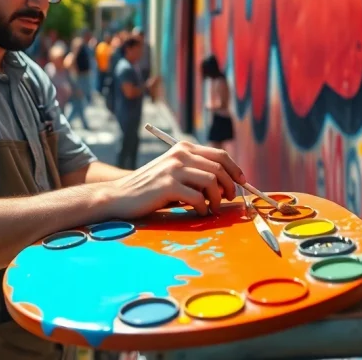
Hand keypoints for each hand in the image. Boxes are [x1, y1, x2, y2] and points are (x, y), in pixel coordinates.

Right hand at [102, 141, 245, 219]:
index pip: (219, 154)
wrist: (120, 195)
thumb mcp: (173, 172)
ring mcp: (174, 168)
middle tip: (229, 199)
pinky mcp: (168, 185)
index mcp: (182, 148)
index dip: (234, 169)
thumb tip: (225, 184)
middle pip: (220, 167)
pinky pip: (198, 198)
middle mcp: (180, 154)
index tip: (241, 182)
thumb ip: (195, 172)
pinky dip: (203, 208)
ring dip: (217, 198)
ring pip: (212, 181)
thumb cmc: (150, 188)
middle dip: (230, 186)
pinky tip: (198, 213)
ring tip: (213, 208)